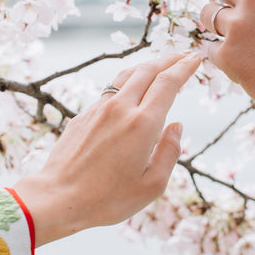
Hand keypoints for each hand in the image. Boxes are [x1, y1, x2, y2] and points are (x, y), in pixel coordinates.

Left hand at [12, 53, 200, 246]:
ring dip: (147, 65)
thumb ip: (170, 152)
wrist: (58, 197)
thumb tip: (176, 126)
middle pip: (148, 70)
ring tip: (160, 64)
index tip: (195, 59)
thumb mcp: (152, 186)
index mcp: (142, 125)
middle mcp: (120, 109)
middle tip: (184, 55)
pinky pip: (110, 90)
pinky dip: (127, 81)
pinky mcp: (83, 116)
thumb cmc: (107, 199)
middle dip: (170, 59)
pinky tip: (131, 88)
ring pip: (127, 75)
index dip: (184, 67)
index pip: (168, 83)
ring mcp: (99, 109)